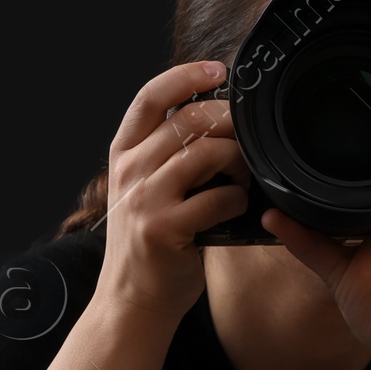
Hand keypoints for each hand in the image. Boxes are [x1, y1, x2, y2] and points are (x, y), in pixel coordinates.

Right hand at [94, 61, 247, 326]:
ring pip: (205, 154)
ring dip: (237, 162)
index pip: (151, 96)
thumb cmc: (151, 242)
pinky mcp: (163, 230)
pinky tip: (236, 208)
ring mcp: (144, 200)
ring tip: (243, 178)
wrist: (132, 300)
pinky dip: (236, 199)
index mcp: (124, 153)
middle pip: (188, 120)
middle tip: (246, 139)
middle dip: (228, 122)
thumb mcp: (144, 188)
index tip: (219, 69)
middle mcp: (130, 171)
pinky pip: (216, 199)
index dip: (186, 75)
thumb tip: (218, 116)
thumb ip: (167, 153)